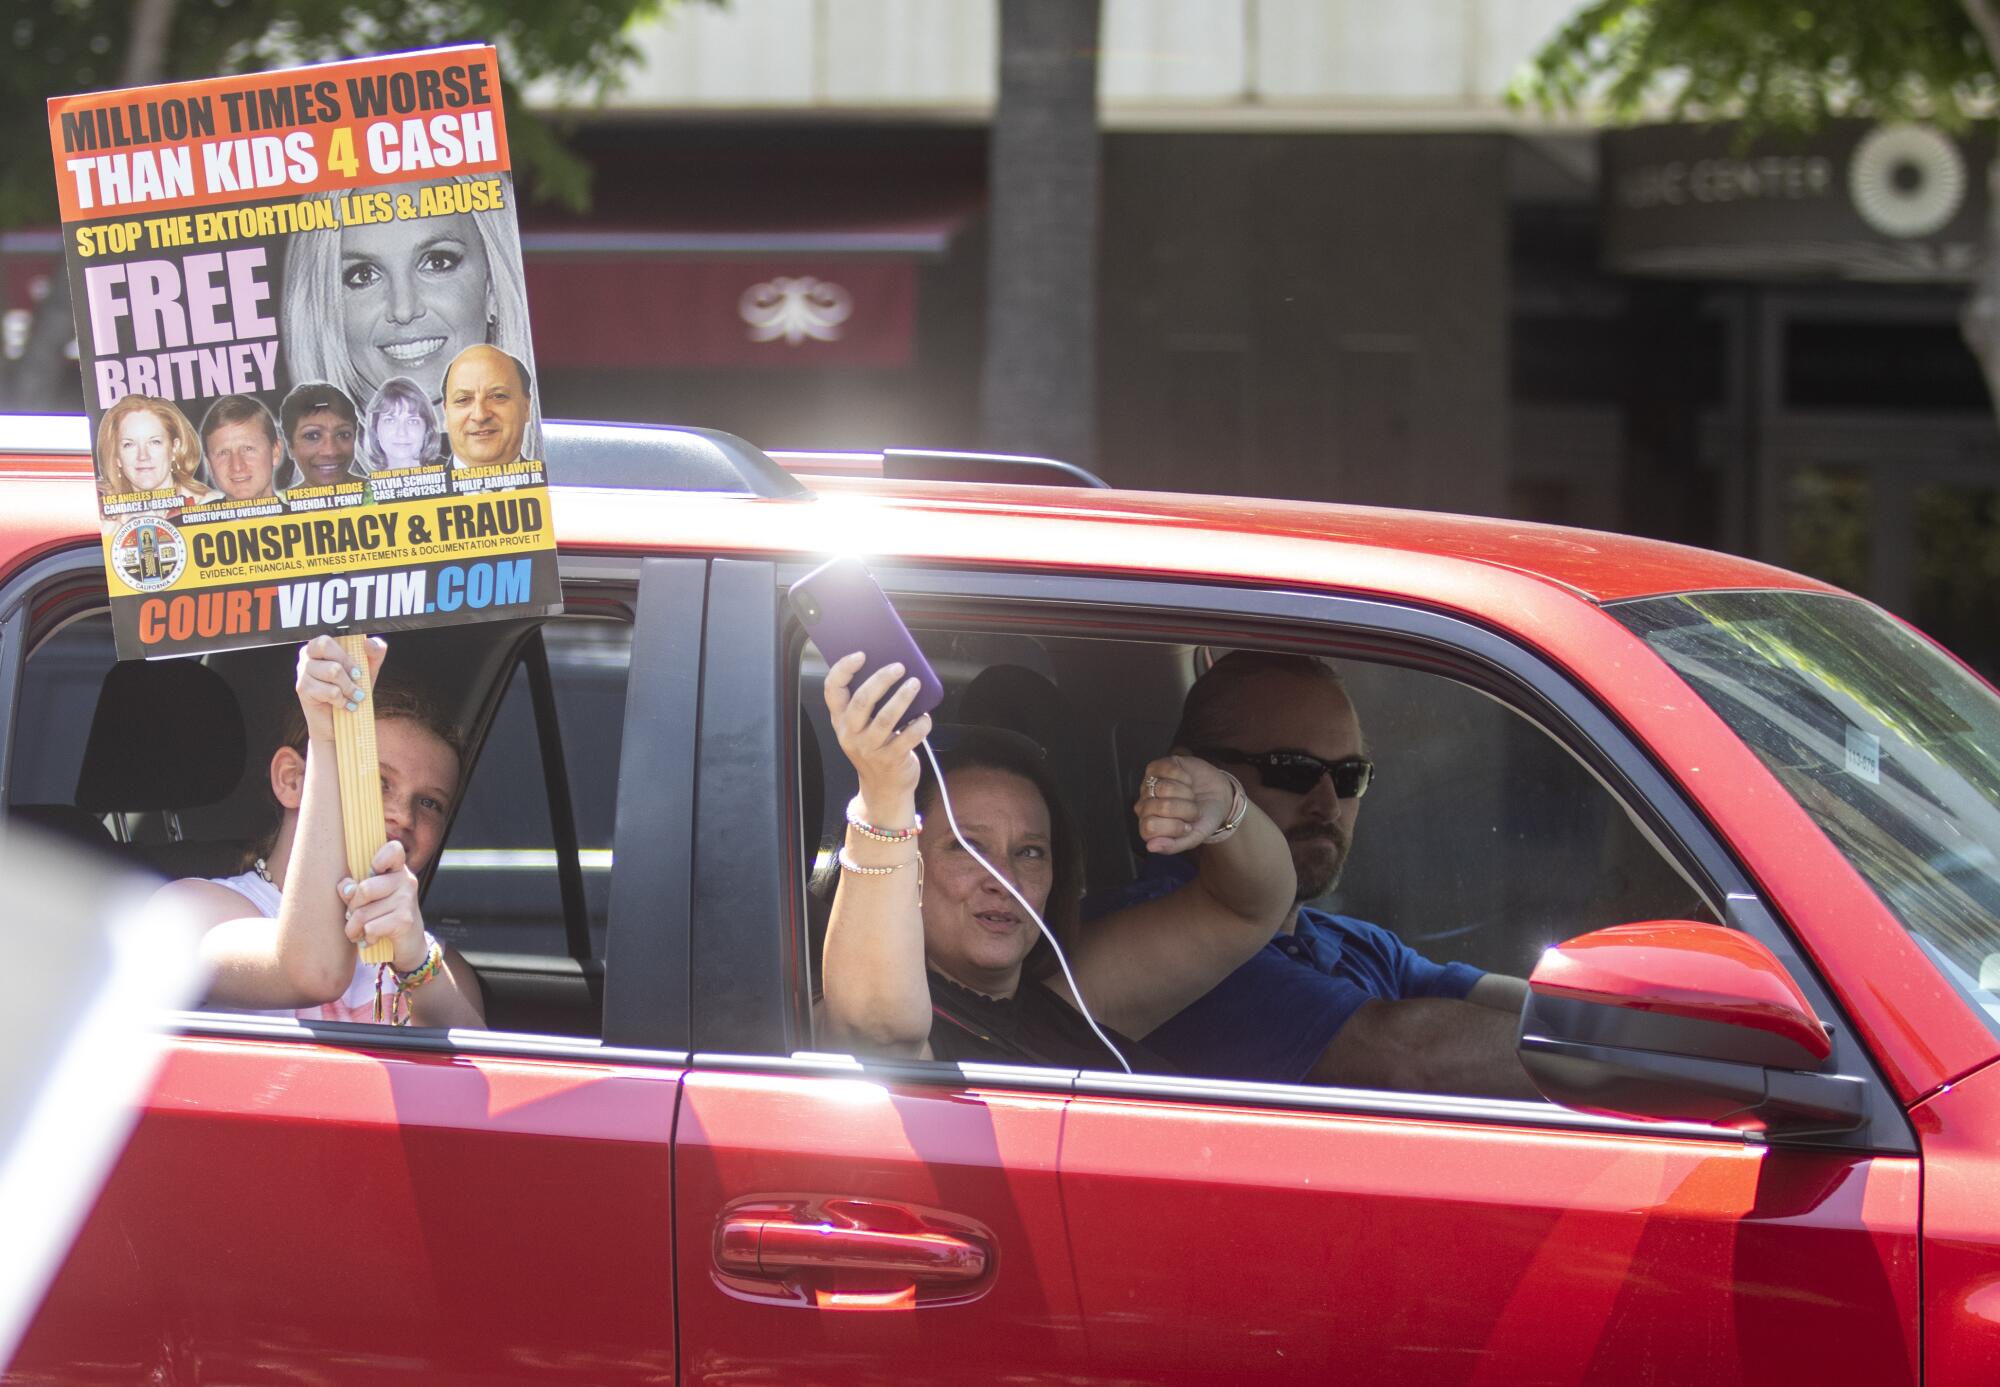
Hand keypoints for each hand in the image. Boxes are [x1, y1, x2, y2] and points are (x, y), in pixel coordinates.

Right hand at [295, 633, 384, 743]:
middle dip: (347, 665)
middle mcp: (307, 655)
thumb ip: (375, 652)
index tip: (358, 670)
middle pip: (324, 646)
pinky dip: (342, 700)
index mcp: (321, 646)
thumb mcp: (369, 669)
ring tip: (353, 696)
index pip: (327, 637)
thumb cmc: (353, 690)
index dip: (345, 653)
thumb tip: (368, 642)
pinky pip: (330, 691)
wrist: (341, 724)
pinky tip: (343, 705)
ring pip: (332, 670)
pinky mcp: (302, 689)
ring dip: (349, 687)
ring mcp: (302, 672)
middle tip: (357, 680)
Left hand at [338, 838, 427, 971]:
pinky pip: (370, 927)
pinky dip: (366, 938)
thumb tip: (345, 887)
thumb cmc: (384, 917)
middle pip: (365, 888)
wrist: (410, 945)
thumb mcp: (370, 900)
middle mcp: (406, 881)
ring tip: (358, 932)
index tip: (373, 871)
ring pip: (363, 913)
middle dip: (352, 908)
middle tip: (354, 916)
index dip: (379, 857)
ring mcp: (407, 900)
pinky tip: (372, 939)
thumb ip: (356, 890)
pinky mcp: (405, 921)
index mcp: (397, 870)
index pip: (394, 849)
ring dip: (354, 928)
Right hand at [823, 652, 930, 824]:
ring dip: (903, 697)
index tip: (861, 654)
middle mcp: (850, 733)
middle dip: (881, 680)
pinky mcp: (890, 760)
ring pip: (886, 717)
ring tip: (915, 684)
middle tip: (899, 667)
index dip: (844, 669)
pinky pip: (908, 737)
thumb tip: (892, 670)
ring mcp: (869, 748)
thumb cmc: (877, 749)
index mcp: (840, 720)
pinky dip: (920, 725)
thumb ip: (870, 703)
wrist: (884, 789)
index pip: (832, 690)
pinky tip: (925, 717)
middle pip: (861, 700)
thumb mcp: (863, 727)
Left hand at [1133, 755, 1236, 854]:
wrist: (1218, 797)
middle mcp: (1144, 805)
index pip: (1149, 828)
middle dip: (1184, 810)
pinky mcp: (1158, 767)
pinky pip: (1168, 770)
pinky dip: (1184, 777)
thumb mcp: (1194, 838)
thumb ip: (1173, 846)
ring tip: (1191, 796)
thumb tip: (1151, 847)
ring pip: (1164, 788)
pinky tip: (1187, 782)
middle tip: (1193, 811)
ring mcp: (1149, 785)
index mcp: (1149, 827)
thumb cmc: (1203, 819)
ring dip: (1186, 793)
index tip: (1187, 826)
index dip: (1174, 827)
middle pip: (1159, 807)